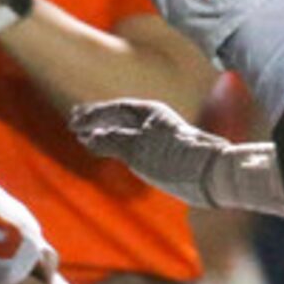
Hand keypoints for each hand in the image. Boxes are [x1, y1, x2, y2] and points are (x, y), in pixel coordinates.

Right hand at [73, 96, 202, 161]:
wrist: (209, 174)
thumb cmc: (175, 158)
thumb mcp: (138, 148)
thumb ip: (112, 141)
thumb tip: (90, 136)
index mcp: (149, 112)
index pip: (115, 109)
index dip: (93, 115)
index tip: (74, 121)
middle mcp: (153, 121)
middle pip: (119, 117)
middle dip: (97, 120)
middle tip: (74, 121)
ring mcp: (158, 138)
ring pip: (126, 131)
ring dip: (104, 133)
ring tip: (86, 136)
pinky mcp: (162, 154)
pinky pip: (132, 144)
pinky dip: (116, 146)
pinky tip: (109, 152)